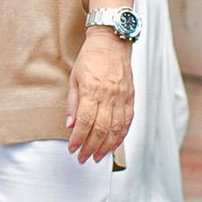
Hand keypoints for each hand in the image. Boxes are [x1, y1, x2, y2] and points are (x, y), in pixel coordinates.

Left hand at [64, 28, 132, 161]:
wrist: (112, 43)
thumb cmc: (91, 58)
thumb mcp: (74, 78)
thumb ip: (73, 103)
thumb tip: (70, 125)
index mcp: (92, 90)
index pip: (85, 122)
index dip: (78, 139)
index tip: (72, 148)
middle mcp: (109, 96)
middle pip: (101, 129)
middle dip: (91, 147)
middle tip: (83, 158)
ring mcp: (122, 98)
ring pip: (116, 129)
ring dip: (106, 147)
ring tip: (97, 157)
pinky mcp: (130, 98)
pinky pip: (127, 122)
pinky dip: (120, 137)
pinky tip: (113, 145)